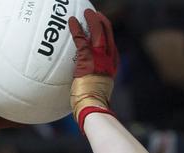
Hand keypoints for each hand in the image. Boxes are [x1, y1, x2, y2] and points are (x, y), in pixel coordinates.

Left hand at [68, 9, 118, 131]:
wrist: (93, 109)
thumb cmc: (92, 106)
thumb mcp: (96, 91)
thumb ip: (92, 83)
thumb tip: (85, 87)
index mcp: (111, 67)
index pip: (111, 46)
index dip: (106, 35)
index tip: (101, 28)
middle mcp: (108, 60)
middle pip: (108, 34)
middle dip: (102, 22)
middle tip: (93, 15)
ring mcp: (99, 59)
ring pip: (98, 32)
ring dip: (92, 19)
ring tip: (85, 12)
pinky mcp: (88, 60)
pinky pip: (81, 39)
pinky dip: (76, 29)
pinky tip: (72, 22)